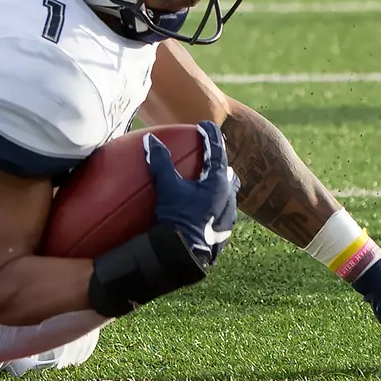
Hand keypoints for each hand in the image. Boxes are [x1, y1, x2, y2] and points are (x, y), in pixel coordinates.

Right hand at [145, 121, 238, 269]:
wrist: (185, 256)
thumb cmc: (178, 219)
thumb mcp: (167, 187)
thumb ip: (160, 162)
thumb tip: (150, 139)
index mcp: (219, 182)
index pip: (217, 150)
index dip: (210, 135)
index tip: (204, 124)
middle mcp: (229, 197)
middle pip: (227, 172)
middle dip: (219, 161)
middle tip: (209, 153)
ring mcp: (229, 216)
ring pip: (229, 193)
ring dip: (219, 183)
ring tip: (208, 181)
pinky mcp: (224, 232)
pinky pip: (222, 210)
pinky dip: (214, 203)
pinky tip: (203, 208)